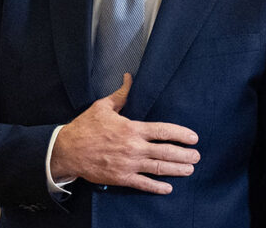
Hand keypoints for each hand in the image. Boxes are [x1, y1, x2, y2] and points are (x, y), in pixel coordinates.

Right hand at [50, 74, 199, 193]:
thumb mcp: (103, 106)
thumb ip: (121, 94)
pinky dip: (157, 187)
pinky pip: (143, 184)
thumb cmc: (85, 127)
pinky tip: (168, 188)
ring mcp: (128, 164)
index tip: (193, 138)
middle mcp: (134, 147)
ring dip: (177, 170)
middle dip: (184, 155)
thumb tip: (130, 77)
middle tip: (197, 156)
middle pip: (166, 152)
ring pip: (158, 168)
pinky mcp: (121, 177)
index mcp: (132, 128)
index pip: (163, 131)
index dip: (181, 134)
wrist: (67, 150)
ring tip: (190, 169)